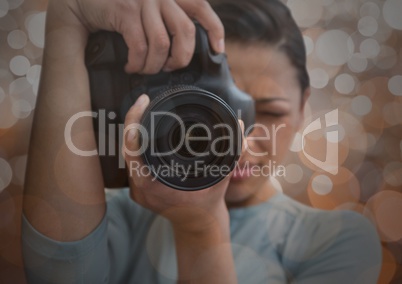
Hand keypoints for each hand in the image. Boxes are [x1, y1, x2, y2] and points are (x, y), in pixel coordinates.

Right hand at [49, 0, 223, 73]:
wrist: (84, 1)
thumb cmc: (119, 9)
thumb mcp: (149, 10)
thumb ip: (168, 20)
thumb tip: (186, 47)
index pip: (201, 8)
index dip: (214, 30)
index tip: (218, 50)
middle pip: (186, 32)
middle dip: (181, 58)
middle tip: (170, 68)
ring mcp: (143, 1)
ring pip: (162, 44)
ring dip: (154, 65)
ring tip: (145, 70)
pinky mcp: (125, 11)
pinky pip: (140, 47)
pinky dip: (137, 64)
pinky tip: (131, 67)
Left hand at [122, 94, 246, 231]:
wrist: (198, 225)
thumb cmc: (207, 205)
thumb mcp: (221, 178)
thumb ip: (231, 152)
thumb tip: (238, 126)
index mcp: (155, 187)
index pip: (134, 152)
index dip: (134, 125)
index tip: (142, 104)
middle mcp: (141, 188)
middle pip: (127, 148)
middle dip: (133, 121)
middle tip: (144, 101)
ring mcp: (137, 188)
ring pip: (128, 153)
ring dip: (134, 131)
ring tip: (143, 110)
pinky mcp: (138, 186)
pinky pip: (133, 159)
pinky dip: (137, 142)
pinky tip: (144, 129)